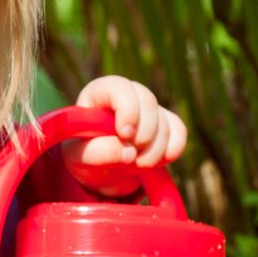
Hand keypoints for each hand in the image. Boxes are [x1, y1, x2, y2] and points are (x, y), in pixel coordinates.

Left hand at [62, 75, 187, 196]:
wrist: (100, 169)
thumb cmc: (84, 156)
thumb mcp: (79, 157)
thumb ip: (97, 153)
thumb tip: (128, 153)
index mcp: (99, 93)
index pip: (120, 87)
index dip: (128, 109)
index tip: (125, 135)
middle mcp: (127, 94)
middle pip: (148, 101)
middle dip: (143, 135)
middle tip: (131, 159)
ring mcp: (147, 108)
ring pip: (164, 121)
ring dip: (154, 150)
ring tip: (135, 165)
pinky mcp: (165, 122)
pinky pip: (179, 130)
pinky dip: (172, 149)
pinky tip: (158, 162)